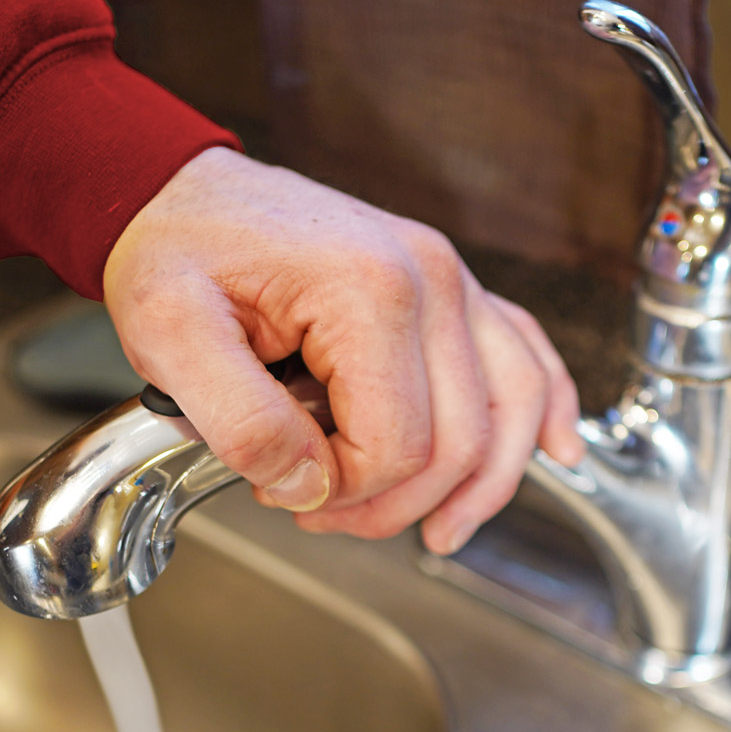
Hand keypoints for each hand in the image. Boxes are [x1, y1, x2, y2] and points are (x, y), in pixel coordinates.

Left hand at [103, 147, 582, 554]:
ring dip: (486, 484)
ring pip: (513, 408)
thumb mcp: (171, 337)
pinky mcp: (449, 292)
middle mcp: (431, 280)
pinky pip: (525, 355)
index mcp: (369, 292)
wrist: (184, 198)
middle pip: (462, 440)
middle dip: (397, 504)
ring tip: (444, 533)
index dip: (348, 495)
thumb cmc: (178, 253)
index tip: (288, 493)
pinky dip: (545, 412)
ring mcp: (450, 283)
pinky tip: (559, 452)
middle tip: (326, 515)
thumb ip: (242, 424)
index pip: (398, 445)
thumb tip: (310, 487)